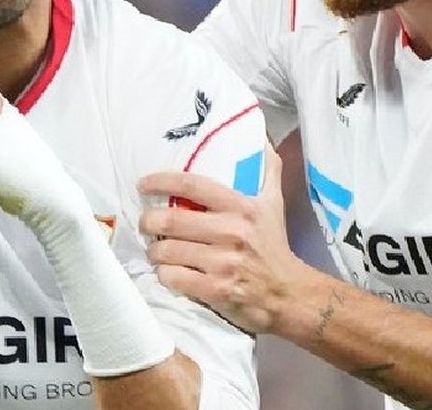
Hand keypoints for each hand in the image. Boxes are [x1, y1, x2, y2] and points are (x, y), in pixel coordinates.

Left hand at [137, 142, 305, 332]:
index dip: (161, 181)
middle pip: (172, 220)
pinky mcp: (216, 290)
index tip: (143, 184)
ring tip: (155, 249)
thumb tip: (258, 137)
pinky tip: (167, 271)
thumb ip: (265, 168)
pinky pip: (174, 278)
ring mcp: (223, 263)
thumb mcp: (273, 202)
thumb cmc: (273, 244)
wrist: (289, 293)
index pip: (191, 185)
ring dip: (154, 250)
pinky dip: (164, 274)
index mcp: (241, 207)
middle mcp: (231, 232)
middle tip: (144, 222)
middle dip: (149, 221)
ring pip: (168, 251)